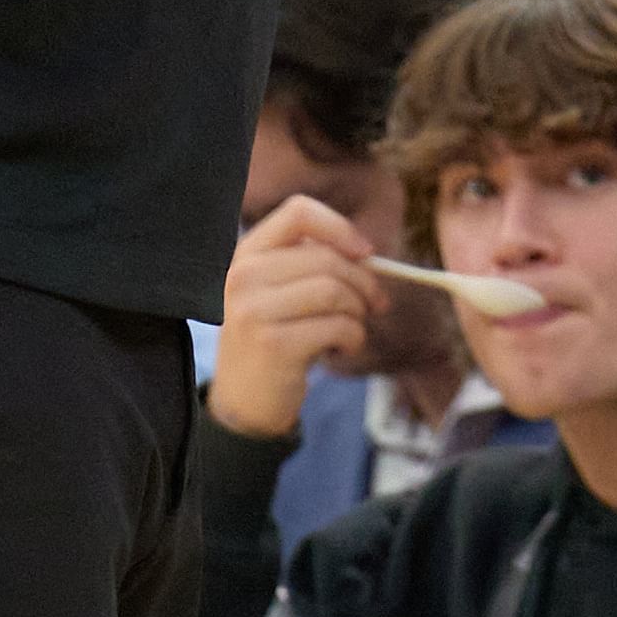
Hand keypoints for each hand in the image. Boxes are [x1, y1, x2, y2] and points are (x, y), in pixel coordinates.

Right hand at [206, 196, 389, 438]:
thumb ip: (312, 263)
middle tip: (374, 304)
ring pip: (336, 290)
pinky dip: (354, 337)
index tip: (365, 252)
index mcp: (245, 254)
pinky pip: (339, 325)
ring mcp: (253, 311)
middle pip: (328, 258)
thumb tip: (368, 252)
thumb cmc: (276, 337)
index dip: (340, 227)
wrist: (244, 403)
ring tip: (351, 328)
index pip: (298, 212)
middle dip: (364, 282)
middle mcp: (241, 277)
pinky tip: (341, 348)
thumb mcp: (281, 291)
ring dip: (359, 311)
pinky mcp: (273, 344)